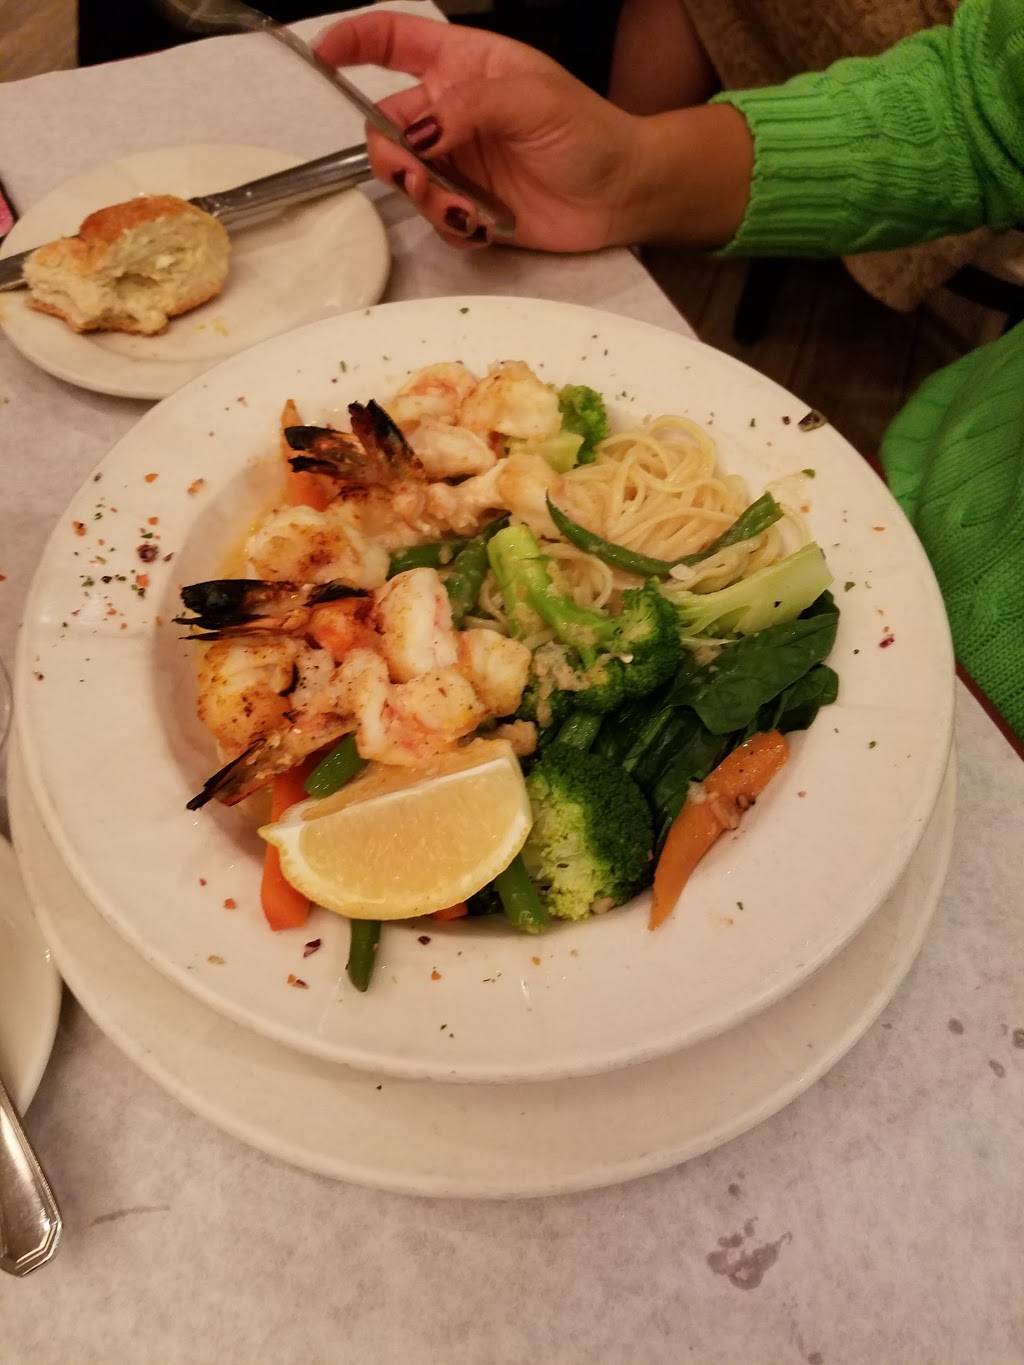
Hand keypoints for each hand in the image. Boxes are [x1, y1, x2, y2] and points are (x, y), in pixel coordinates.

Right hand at [314, 11, 651, 252]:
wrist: (622, 196)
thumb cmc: (589, 132)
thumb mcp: (531, 100)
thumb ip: (468, 107)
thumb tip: (417, 130)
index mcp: (466, 66)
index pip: (395, 40)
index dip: (354, 41)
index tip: (323, 54)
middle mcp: (454, 112)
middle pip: (388, 124)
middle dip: (392, 153)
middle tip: (415, 175)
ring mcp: (459, 161)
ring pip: (406, 178)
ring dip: (423, 196)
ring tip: (462, 208)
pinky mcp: (469, 206)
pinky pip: (434, 216)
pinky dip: (449, 224)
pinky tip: (480, 223)